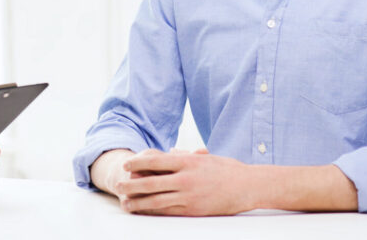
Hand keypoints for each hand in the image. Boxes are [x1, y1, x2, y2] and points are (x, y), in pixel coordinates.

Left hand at [114, 147, 255, 215]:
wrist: (248, 186)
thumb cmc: (227, 169)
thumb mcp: (204, 157)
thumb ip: (184, 157)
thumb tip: (169, 154)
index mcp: (187, 162)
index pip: (155, 161)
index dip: (137, 163)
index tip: (125, 164)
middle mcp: (186, 179)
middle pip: (151, 182)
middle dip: (132, 184)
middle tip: (118, 186)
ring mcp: (189, 196)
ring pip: (157, 200)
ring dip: (139, 202)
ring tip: (126, 203)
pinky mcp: (194, 210)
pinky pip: (169, 212)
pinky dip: (154, 212)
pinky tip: (145, 212)